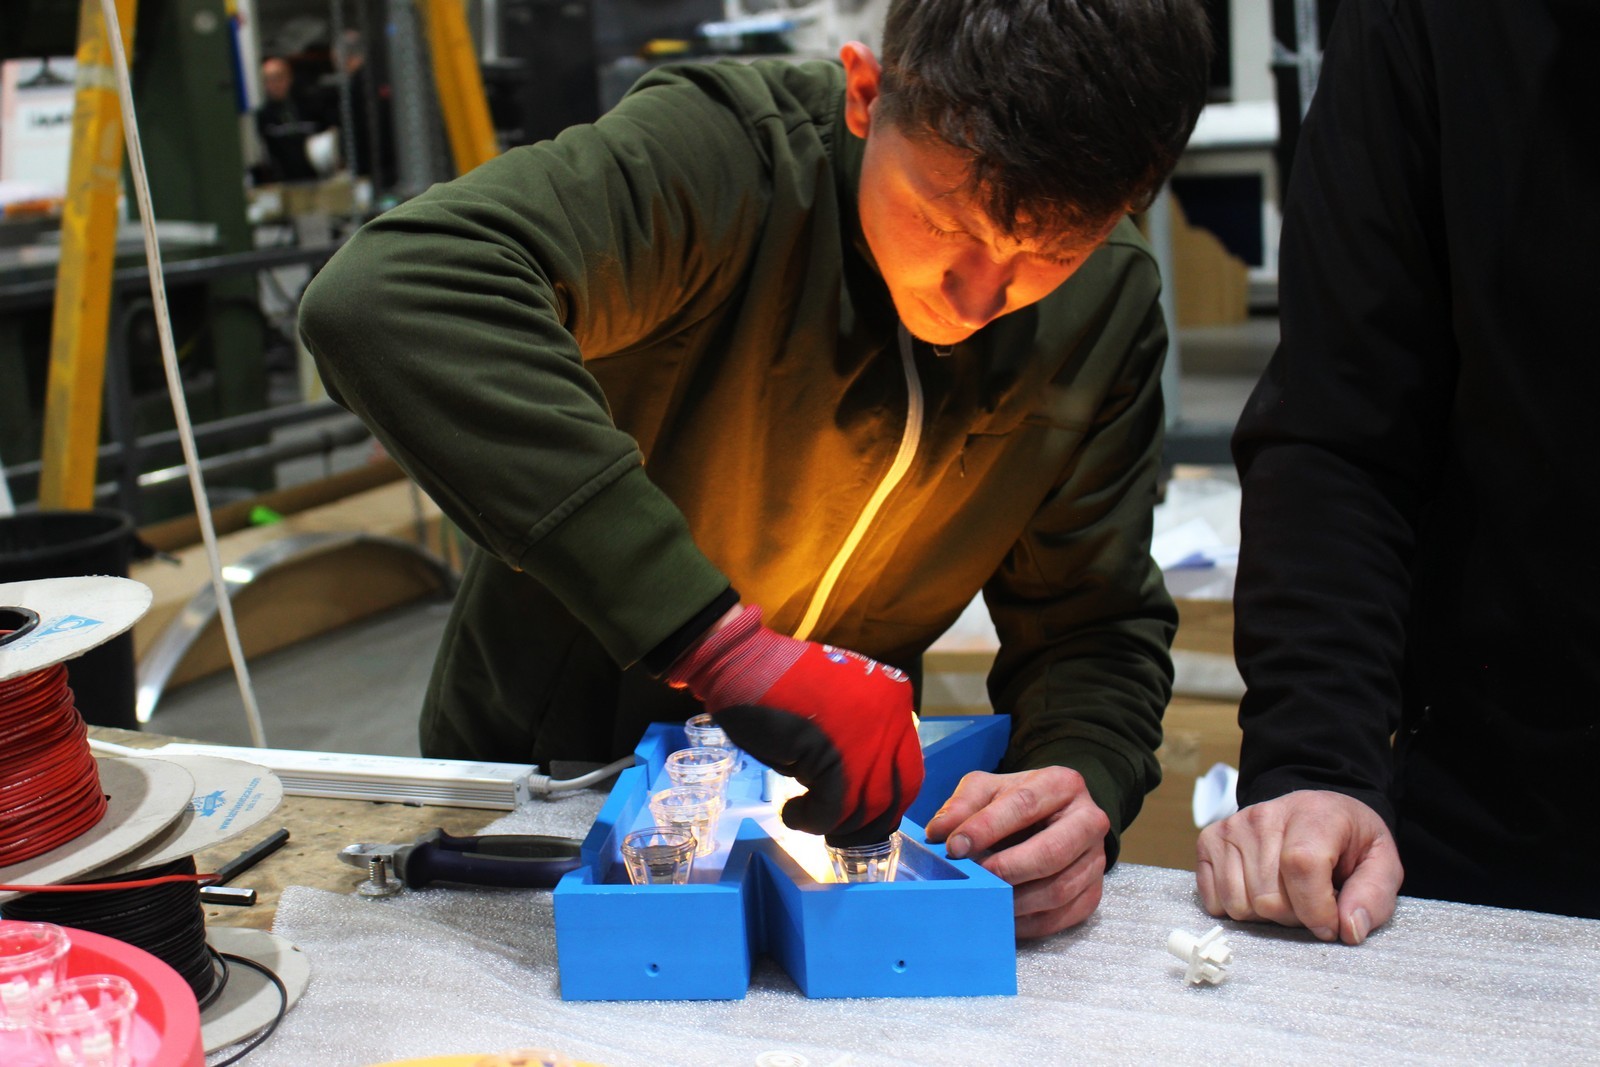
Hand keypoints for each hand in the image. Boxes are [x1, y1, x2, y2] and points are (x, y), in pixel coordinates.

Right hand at [666, 604, 921, 846]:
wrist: (746, 665)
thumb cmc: (782, 688)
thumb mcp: (838, 713)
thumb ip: (859, 744)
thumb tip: (860, 793)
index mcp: (896, 701)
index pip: (908, 771)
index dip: (885, 802)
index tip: (860, 816)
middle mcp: (892, 718)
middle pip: (895, 794)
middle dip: (865, 823)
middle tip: (837, 831)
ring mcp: (867, 738)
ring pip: (865, 807)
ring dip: (833, 823)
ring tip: (805, 816)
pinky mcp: (835, 756)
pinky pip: (833, 810)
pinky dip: (809, 820)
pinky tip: (791, 812)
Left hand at [923, 767, 1110, 938]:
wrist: (1055, 820)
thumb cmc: (1018, 804)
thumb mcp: (989, 789)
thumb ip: (963, 804)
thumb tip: (939, 832)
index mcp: (1062, 785)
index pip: (1024, 804)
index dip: (987, 826)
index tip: (955, 846)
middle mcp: (1088, 821)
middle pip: (1051, 852)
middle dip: (1007, 869)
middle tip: (975, 879)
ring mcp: (1095, 860)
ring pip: (1058, 889)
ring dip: (1015, 901)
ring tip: (983, 899)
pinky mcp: (1093, 893)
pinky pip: (1061, 917)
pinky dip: (1028, 923)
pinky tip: (1002, 916)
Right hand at [1195, 789, 1402, 944]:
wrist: (1315, 812)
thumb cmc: (1348, 842)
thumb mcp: (1381, 863)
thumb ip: (1373, 897)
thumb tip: (1348, 928)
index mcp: (1314, 814)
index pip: (1301, 865)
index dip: (1316, 908)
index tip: (1331, 925)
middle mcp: (1264, 815)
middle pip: (1268, 897)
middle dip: (1295, 917)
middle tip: (1310, 904)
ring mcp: (1232, 827)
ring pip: (1240, 905)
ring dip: (1266, 916)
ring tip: (1285, 895)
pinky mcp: (1209, 841)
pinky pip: (1214, 901)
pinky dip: (1237, 907)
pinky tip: (1258, 890)